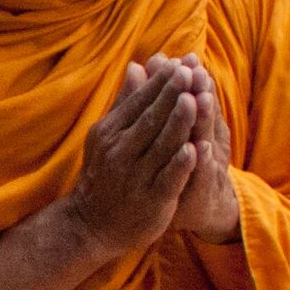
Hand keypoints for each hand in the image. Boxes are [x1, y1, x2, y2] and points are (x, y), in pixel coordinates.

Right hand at [63, 58, 198, 260]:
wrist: (92, 224)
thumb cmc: (105, 173)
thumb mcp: (107, 135)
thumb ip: (126, 102)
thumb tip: (137, 65)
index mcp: (110, 133)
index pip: (139, 102)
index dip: (160, 83)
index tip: (179, 64)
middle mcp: (120, 153)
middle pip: (151, 120)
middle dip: (172, 95)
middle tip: (190, 72)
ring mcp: (136, 178)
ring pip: (162, 146)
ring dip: (180, 123)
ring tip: (197, 101)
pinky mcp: (152, 201)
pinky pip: (169, 179)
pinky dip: (182, 163)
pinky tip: (195, 148)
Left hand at [168, 58, 242, 244]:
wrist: (198, 209)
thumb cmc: (181, 163)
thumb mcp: (175, 130)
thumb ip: (164, 96)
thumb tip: (153, 59)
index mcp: (196, 124)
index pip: (193, 96)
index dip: (188, 79)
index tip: (184, 57)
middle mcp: (206, 140)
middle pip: (203, 112)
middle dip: (199, 91)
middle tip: (196, 69)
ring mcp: (208, 164)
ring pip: (207, 137)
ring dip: (205, 119)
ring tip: (202, 98)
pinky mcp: (204, 188)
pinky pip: (204, 173)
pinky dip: (202, 160)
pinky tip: (199, 148)